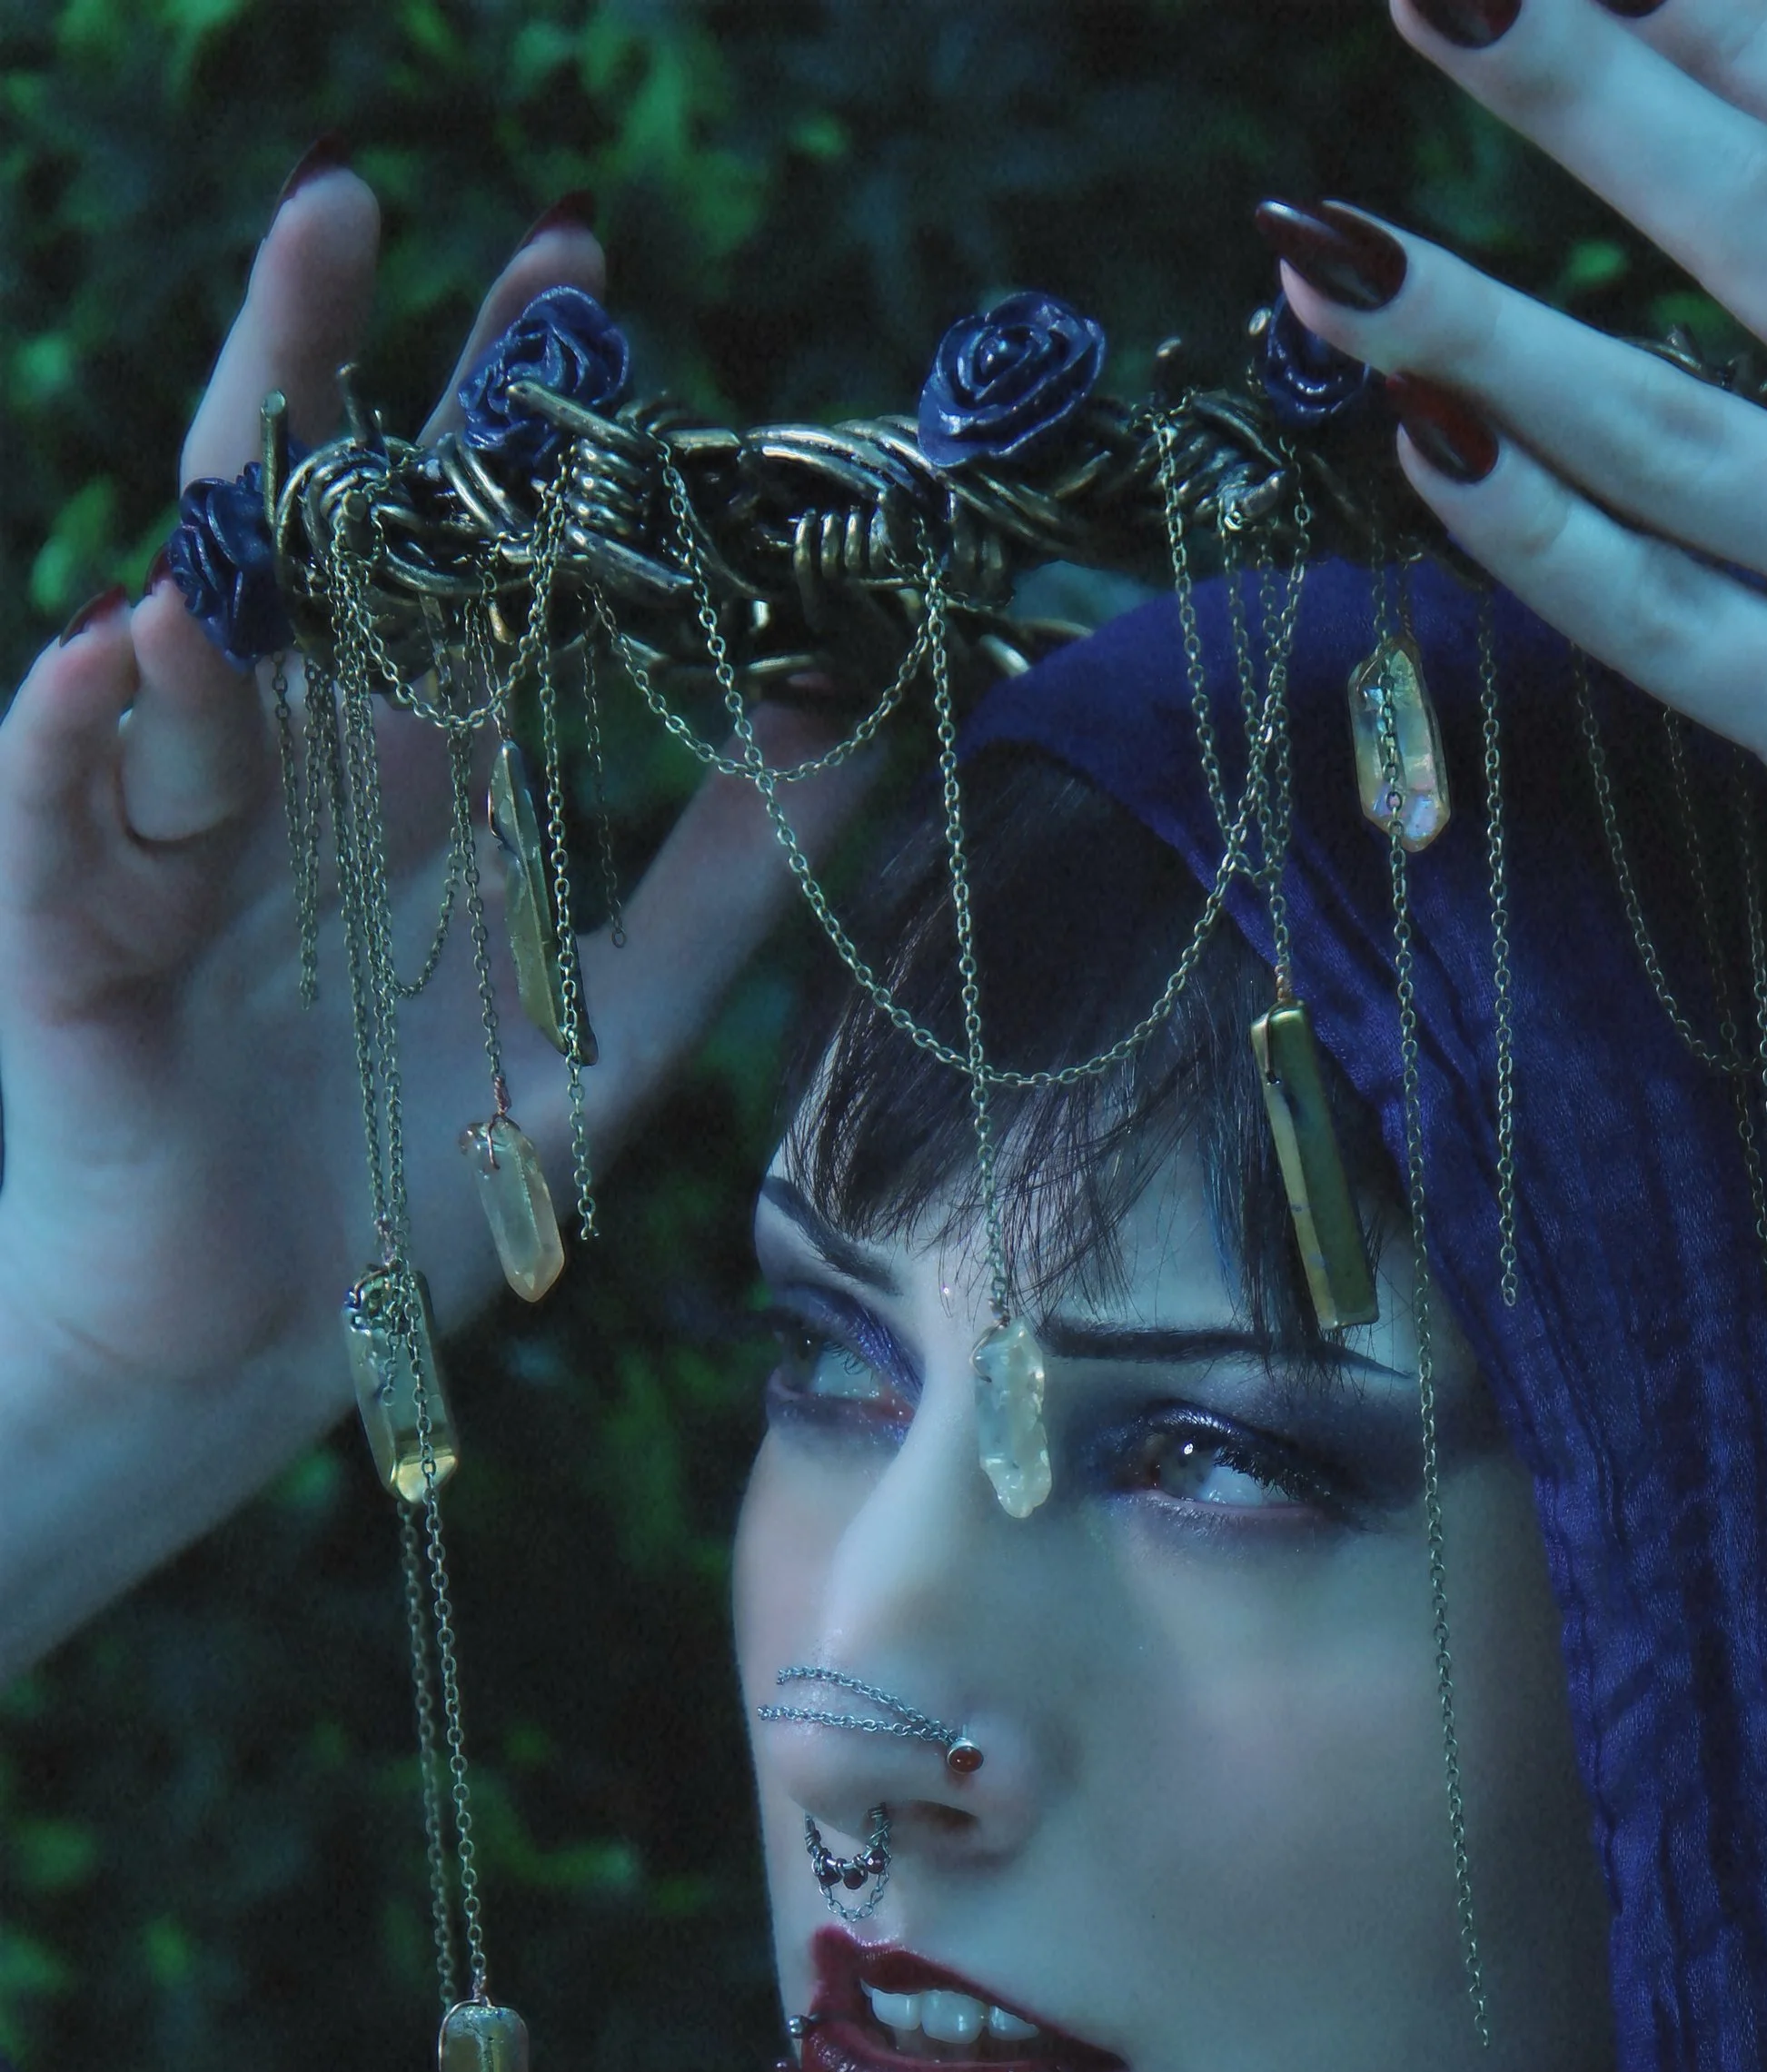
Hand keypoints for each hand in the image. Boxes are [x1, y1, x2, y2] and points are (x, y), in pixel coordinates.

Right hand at [0, 164, 859, 1404]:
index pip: (461, 563)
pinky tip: (123, 655)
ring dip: (223, 544)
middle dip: (314, 376)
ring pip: (183, 651)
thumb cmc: (421, 1188)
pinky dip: (85, 735)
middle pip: (300, 540)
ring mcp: (169, 840)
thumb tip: (860, 726)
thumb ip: (724, 883)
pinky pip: (60, 810)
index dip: (503, 428)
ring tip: (274, 449)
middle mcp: (290, 779)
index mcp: (418, 782)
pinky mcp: (70, 934)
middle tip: (349, 211)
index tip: (578, 287)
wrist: (259, 1338)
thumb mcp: (613, 1030)